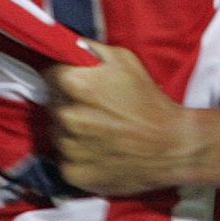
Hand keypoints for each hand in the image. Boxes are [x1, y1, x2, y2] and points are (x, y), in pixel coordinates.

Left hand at [47, 40, 195, 194]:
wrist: (170, 145)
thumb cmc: (149, 100)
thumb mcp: (125, 60)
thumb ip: (91, 50)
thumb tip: (67, 47)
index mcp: (76, 85)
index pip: (49, 74)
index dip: (64, 76)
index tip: (78, 83)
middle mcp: (66, 116)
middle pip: (53, 105)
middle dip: (69, 103)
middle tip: (95, 108)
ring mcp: (67, 147)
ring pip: (57, 133)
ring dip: (71, 131)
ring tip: (99, 131)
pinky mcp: (72, 173)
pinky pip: (64, 159)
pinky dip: (77, 155)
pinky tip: (99, 150)